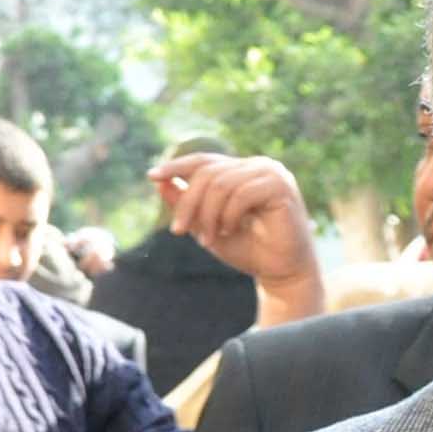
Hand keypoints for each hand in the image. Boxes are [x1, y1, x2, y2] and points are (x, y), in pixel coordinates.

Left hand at [149, 152, 326, 323]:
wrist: (279, 270)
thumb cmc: (246, 248)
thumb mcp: (205, 226)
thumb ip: (186, 203)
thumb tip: (159, 182)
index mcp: (238, 171)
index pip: (203, 160)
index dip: (176, 165)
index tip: (151, 176)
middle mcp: (255, 166)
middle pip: (206, 173)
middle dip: (187, 204)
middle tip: (178, 231)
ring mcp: (270, 172)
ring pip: (220, 184)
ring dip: (207, 215)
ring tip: (208, 239)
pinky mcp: (280, 185)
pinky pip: (241, 194)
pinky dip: (228, 216)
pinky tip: (229, 231)